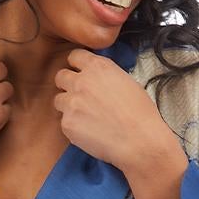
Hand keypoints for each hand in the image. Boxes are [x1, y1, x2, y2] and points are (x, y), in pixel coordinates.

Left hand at [54, 48, 186, 198]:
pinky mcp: (68, 124)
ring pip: (59, 100)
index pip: (74, 56)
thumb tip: (99, 81)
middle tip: (78, 97)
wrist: (139, 141)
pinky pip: (64, 122)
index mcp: (98, 67)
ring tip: (84, 118)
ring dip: (68, 107)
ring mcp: (72, 103)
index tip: (79, 73)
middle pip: (61, 76)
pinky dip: (74, 127)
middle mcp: (81, 81)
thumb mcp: (126, 82)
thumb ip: (106, 77)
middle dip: (67, 85)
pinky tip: (89, 133)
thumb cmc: (140, 115)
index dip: (76, 66)